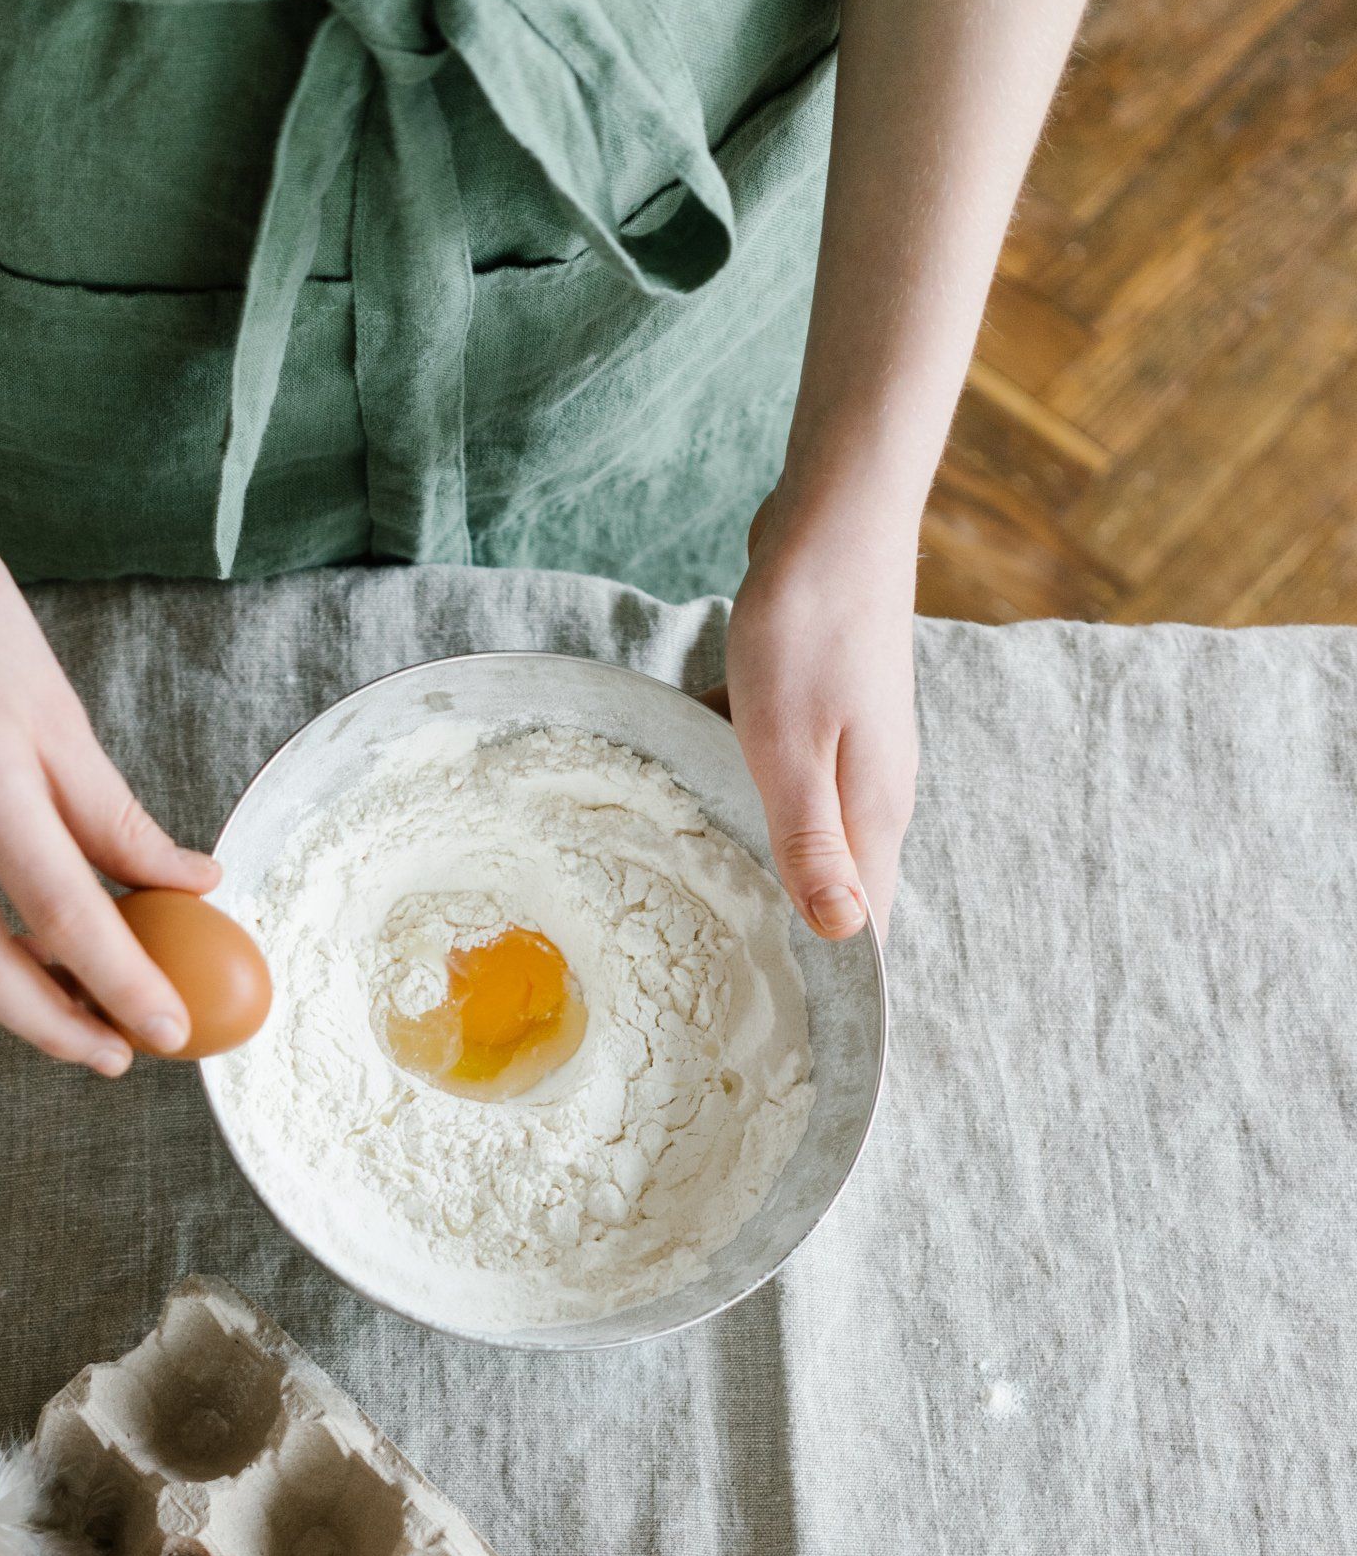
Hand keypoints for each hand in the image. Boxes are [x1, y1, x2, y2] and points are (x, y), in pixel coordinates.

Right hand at [0, 494, 218, 1071]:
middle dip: (60, 1026)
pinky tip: (7, 960)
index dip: (124, 981)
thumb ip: (113, 811)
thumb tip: (188, 884)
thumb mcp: (56, 702)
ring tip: (75, 1014)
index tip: (173, 1025)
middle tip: (121, 1051)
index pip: (63, 911)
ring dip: (10, 999)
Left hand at [711, 485, 917, 940]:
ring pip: (796, 826)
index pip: (872, 926)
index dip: (842, 985)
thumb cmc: (811, 632)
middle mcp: (870, 791)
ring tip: (684, 897)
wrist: (834, 520)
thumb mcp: (794, 750)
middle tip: (718, 984)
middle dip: (787, 934)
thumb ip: (814, 845)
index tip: (796, 1036)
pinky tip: (682, 777)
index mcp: (874, 814)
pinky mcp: (817, 712)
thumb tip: (847, 935)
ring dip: (750, 852)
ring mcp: (847, 749)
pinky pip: (771, 771)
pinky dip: (733, 780)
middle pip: (834, 887)